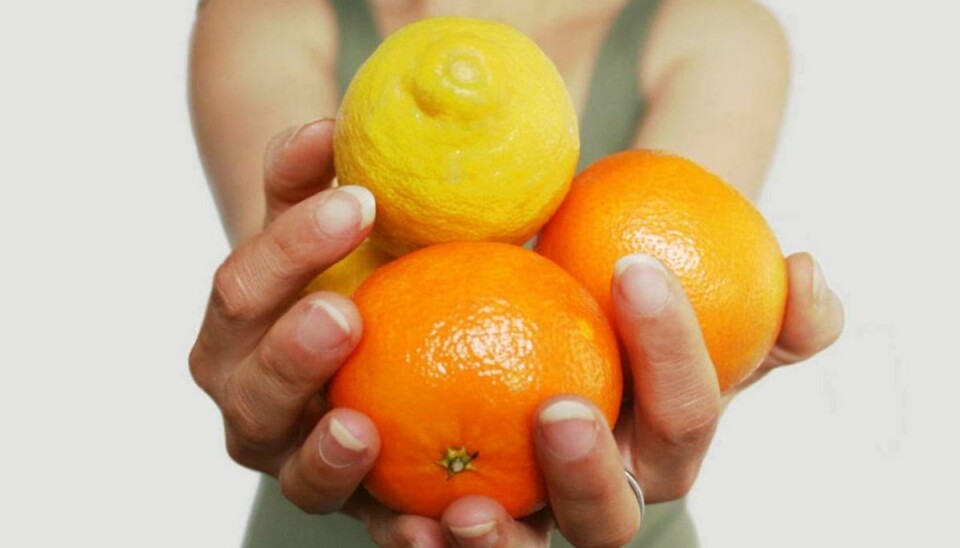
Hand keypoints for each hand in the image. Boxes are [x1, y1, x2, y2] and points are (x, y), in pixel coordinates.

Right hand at [190, 119, 384, 514]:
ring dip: (324, 458)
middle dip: (290, 357)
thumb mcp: (333, 217)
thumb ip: (314, 174)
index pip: (243, 289)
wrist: (358, 332)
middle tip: (342, 316)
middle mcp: (250, 403)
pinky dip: (397, 527)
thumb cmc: (347, 264)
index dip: (290, 247)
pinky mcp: (354, 501)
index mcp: (234, 329)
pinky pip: (372, 523)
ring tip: (360, 432)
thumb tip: (326, 126)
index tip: (358, 201)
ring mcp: (298, 462)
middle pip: (251, 391)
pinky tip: (436, 518)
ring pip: (297, 475)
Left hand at [416, 251, 843, 546]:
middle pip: (608, 516)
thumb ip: (768, 298)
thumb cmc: (630, 306)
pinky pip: (439, 539)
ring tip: (459, 507)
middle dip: (590, 476)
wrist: (562, 312)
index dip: (673, 352)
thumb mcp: (701, 293)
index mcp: (664, 446)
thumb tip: (808, 273)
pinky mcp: (460, 510)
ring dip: (496, 543)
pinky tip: (391, 509)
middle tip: (560, 412)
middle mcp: (600, 494)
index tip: (633, 268)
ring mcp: (530, 512)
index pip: (684, 412)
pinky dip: (417, 538)